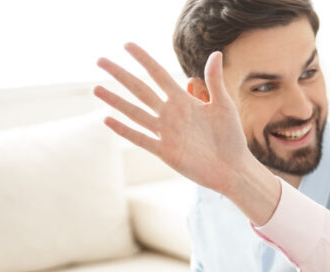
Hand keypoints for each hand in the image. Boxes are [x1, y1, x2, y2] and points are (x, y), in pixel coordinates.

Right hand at [94, 44, 250, 198]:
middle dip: (121, 75)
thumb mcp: (224, 105)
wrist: (233, 168)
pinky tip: (107, 119)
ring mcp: (166, 133)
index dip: (144, 60)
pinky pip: (141, 138)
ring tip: (96, 88)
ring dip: (116, 101)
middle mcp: (170, 114)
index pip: (159, 75)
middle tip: (100, 60)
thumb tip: (216, 53)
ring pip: (135, 113)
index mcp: (184, 101)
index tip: (127, 45)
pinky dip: (124, 130)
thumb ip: (215, 81)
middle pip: (140, 90)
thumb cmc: (231, 137)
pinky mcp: (165, 151)